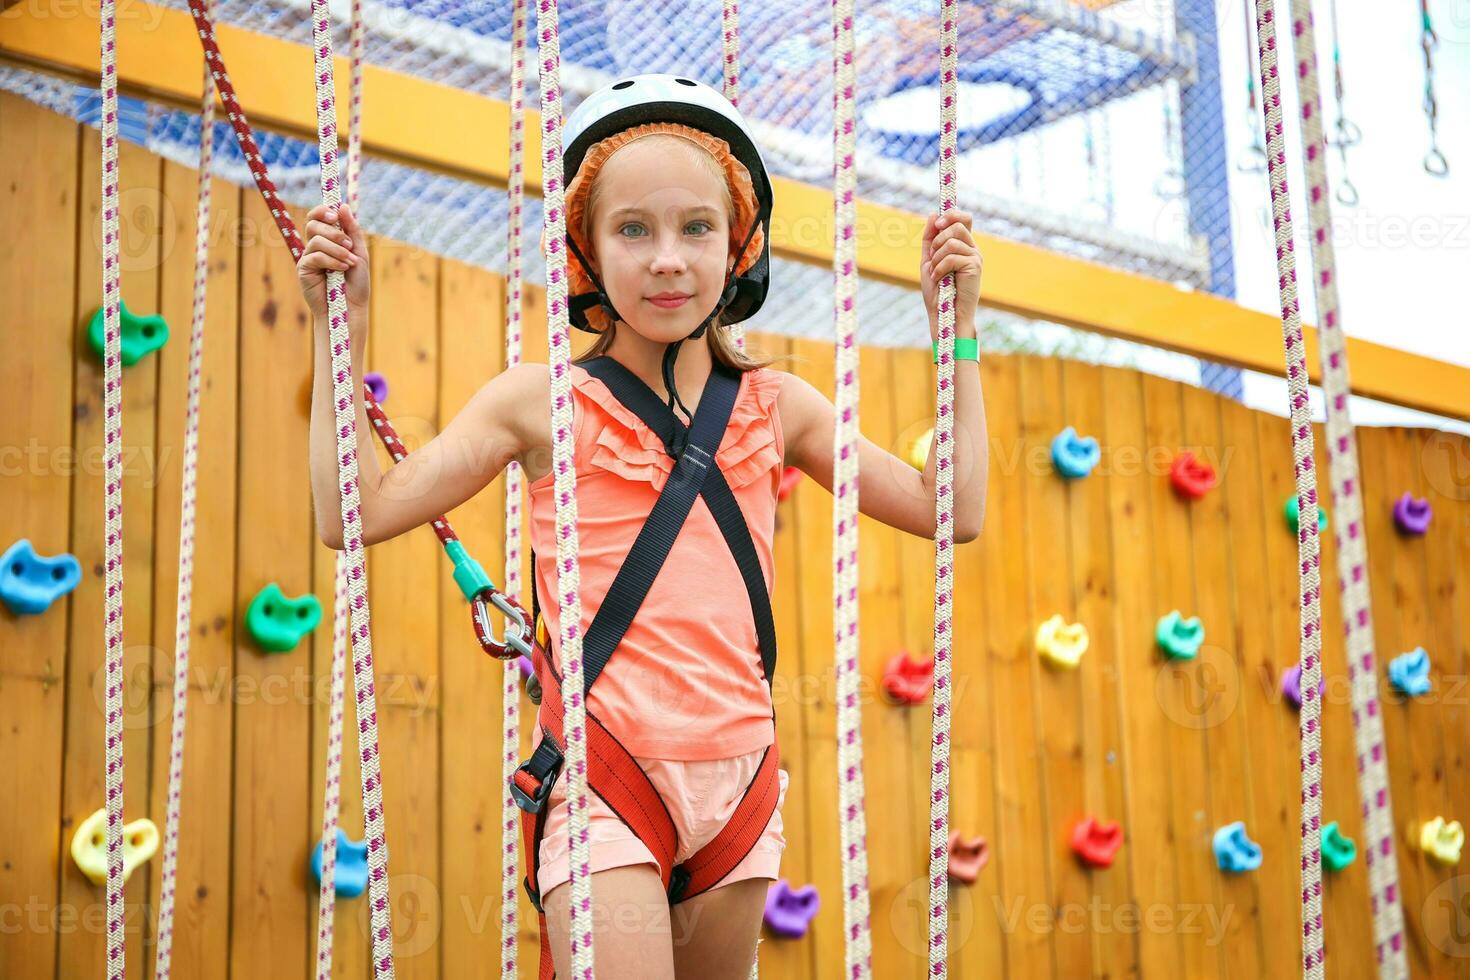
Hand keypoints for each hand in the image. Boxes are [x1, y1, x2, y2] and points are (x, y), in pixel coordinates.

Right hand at [297, 202, 369, 318]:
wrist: (352, 308)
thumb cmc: (356, 283)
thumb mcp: (359, 253)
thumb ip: (351, 231)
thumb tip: (342, 205)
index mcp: (328, 240)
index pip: (317, 217)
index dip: (323, 211)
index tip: (335, 214)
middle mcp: (315, 247)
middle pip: (313, 224)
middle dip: (333, 231)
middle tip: (348, 244)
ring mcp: (308, 258)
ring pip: (316, 240)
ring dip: (337, 249)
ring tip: (350, 262)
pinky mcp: (304, 270)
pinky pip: (315, 256)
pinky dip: (332, 260)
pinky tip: (343, 269)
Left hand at [921, 208, 981, 338]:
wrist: (944, 314)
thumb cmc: (938, 291)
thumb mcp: (929, 260)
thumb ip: (930, 239)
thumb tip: (933, 215)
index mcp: (963, 246)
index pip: (964, 218)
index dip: (951, 214)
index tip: (937, 223)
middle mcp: (972, 249)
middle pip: (958, 225)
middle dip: (938, 238)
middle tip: (932, 256)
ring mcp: (975, 257)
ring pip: (952, 240)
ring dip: (937, 256)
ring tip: (935, 272)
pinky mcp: (975, 267)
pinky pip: (952, 256)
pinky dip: (939, 268)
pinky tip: (939, 278)